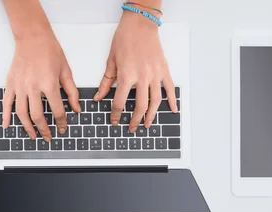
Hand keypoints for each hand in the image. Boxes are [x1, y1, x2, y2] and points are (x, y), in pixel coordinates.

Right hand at [3, 31, 80, 141]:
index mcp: (48, 84)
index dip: (61, 122)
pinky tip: (7, 126)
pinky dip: (6, 116)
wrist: (32, 37)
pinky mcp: (10, 84)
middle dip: (44, 130)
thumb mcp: (66, 71)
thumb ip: (71, 92)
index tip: (62, 128)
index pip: (57, 110)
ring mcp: (20, 86)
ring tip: (33, 136)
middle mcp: (32, 87)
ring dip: (27, 127)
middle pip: (38, 116)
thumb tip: (76, 109)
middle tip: (48, 137)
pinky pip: (6, 103)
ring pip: (21, 113)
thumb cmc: (50, 51)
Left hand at [94, 10, 177, 132]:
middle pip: (140, 106)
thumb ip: (106, 82)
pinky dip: (172, 101)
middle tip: (131, 128)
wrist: (140, 23)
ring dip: (152, 116)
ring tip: (148, 124)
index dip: (116, 115)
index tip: (115, 121)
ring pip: (155, 101)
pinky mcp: (164, 70)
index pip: (120, 102)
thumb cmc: (125, 38)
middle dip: (135, 120)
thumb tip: (99, 97)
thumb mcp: (111, 61)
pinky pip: (170, 89)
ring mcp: (155, 74)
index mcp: (127, 75)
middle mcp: (143, 77)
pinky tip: (172, 110)